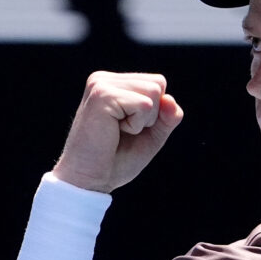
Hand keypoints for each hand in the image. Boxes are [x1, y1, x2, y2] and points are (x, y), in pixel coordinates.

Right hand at [52, 71, 183, 192]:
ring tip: (118, 131)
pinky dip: (136, 125)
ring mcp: (101, 85)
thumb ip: (167, 117)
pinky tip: (114, 132)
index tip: (128, 128)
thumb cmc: (116, 160)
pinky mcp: (102, 95)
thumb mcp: (151, 135)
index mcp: (113, 84)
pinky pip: (144, 104)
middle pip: (158, 84)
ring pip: (154, 91)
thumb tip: (170, 99)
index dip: (156, 112)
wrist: (90, 180)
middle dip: (151, 116)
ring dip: (143, 120)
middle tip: (122, 132)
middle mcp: (104, 79)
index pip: (157, 83)